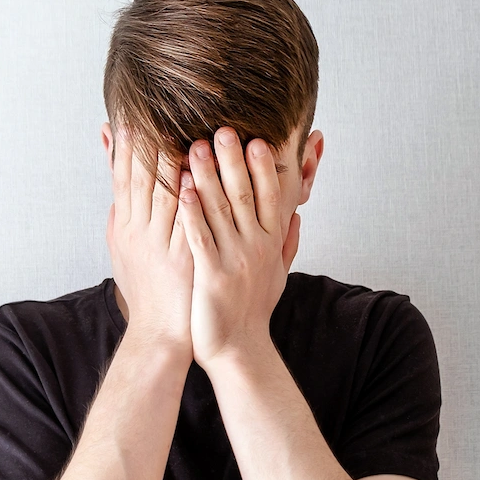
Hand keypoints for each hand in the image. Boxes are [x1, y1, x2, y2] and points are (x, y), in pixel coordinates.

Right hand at [106, 128, 193, 358]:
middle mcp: (138, 233)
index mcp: (125, 228)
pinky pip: (187, 222)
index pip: (123, 179)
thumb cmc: (147, 292)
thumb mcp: (123, 252)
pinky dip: (190, 197)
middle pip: (139, 180)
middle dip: (145, 143)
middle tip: (152, 109)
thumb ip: (120, 216)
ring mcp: (161, 245)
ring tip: (177, 126)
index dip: (126, 148)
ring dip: (170, 161)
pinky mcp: (184, 259)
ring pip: (162, 196)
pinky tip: (197, 173)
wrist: (160, 334)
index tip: (130, 117)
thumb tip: (114, 187)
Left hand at [176, 127, 300, 369]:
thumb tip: (298, 216)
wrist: (238, 350)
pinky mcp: (211, 276)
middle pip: (246, 196)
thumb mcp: (278, 275)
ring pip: (221, 211)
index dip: (264, 168)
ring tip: (195, 147)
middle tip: (222, 129)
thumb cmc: (254, 311)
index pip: (272, 197)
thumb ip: (288, 243)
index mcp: (272, 243)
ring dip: (208, 177)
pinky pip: (200, 238)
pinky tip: (181, 189)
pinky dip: (191, 211)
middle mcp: (256, 248)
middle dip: (234, 161)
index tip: (256, 139)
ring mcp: (234, 261)